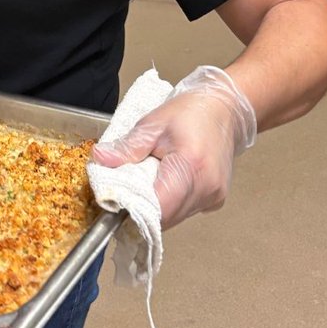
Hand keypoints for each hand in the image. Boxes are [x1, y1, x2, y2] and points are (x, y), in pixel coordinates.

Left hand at [90, 66, 256, 228]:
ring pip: (175, 218)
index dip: (134, 210)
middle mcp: (206, 188)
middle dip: (141, 209)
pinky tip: (164, 184)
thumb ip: (127, 147)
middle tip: (125, 192)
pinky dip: (170, 203)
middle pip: (165, 217)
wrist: (225, 109)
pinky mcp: (215, 199)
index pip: (158, 208)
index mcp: (191, 167)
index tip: (115, 202)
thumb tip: (101, 159)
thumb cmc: (191, 112)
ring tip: (145, 184)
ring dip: (156, 207)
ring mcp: (214, 197)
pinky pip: (185, 210)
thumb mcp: (153, 124)